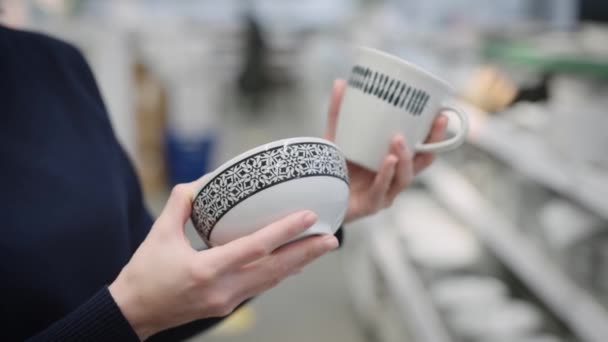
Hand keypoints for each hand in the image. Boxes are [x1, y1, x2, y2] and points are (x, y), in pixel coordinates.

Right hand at [109, 178, 338, 339]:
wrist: (134, 313)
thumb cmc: (144, 274)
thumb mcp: (158, 234)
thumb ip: (180, 205)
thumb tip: (199, 184)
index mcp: (206, 270)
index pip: (255, 248)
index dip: (284, 232)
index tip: (308, 217)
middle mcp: (223, 289)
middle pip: (275, 270)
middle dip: (306, 253)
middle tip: (332, 238)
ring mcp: (227, 302)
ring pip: (272, 281)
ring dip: (298, 264)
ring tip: (321, 248)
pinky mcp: (228, 306)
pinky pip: (261, 286)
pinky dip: (280, 273)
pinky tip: (294, 264)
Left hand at [325, 79, 447, 222]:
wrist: (316, 198)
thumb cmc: (333, 168)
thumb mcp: (336, 136)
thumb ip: (339, 112)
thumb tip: (341, 82)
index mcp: (393, 159)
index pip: (421, 146)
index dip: (434, 132)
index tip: (441, 112)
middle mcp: (394, 176)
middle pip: (423, 161)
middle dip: (433, 143)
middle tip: (437, 122)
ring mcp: (385, 192)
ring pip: (405, 177)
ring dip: (407, 158)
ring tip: (399, 140)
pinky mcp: (371, 205)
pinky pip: (382, 191)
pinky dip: (386, 175)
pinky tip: (388, 161)